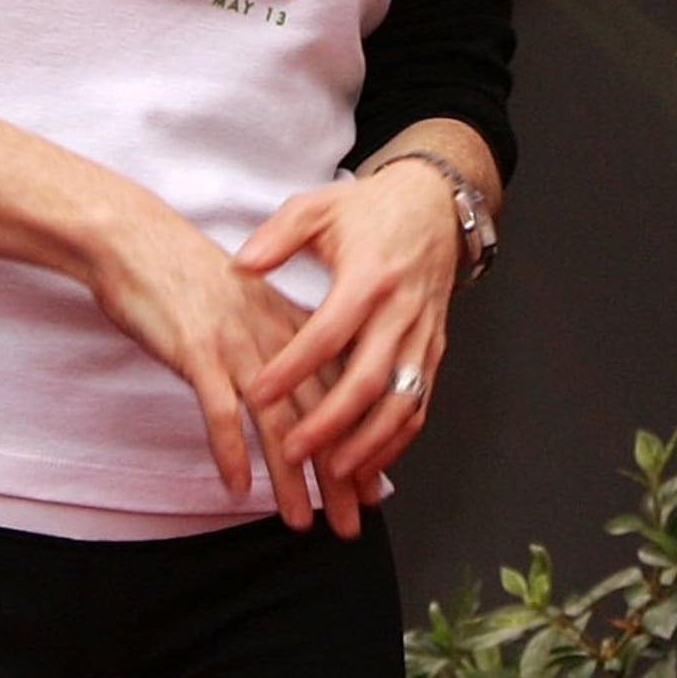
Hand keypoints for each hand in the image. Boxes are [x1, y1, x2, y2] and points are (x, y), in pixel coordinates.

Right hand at [82, 202, 330, 530]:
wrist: (137, 241)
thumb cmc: (187, 278)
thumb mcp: (247, 306)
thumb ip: (277, 345)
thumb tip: (300, 395)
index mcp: (289, 326)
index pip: (337, 394)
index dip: (357, 445)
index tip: (372, 489)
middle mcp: (272, 338)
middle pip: (316, 416)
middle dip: (337, 477)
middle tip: (351, 522)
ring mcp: (236, 344)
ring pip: (275, 422)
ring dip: (289, 478)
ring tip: (300, 521)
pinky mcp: (197, 351)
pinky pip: (219, 411)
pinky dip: (229, 451)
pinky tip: (237, 488)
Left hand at [236, 158, 472, 537]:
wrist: (434, 206)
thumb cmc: (370, 211)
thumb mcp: (319, 207)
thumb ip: (279, 235)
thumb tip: (242, 265)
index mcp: (369, 275)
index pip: (329, 331)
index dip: (293, 366)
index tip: (259, 392)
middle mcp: (401, 311)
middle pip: (369, 379)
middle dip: (330, 422)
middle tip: (292, 450)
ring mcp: (422, 335)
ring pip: (402, 402)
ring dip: (369, 443)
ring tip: (333, 471)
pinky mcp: (434, 350)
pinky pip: (420, 404)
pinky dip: (396, 440)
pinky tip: (367, 462)